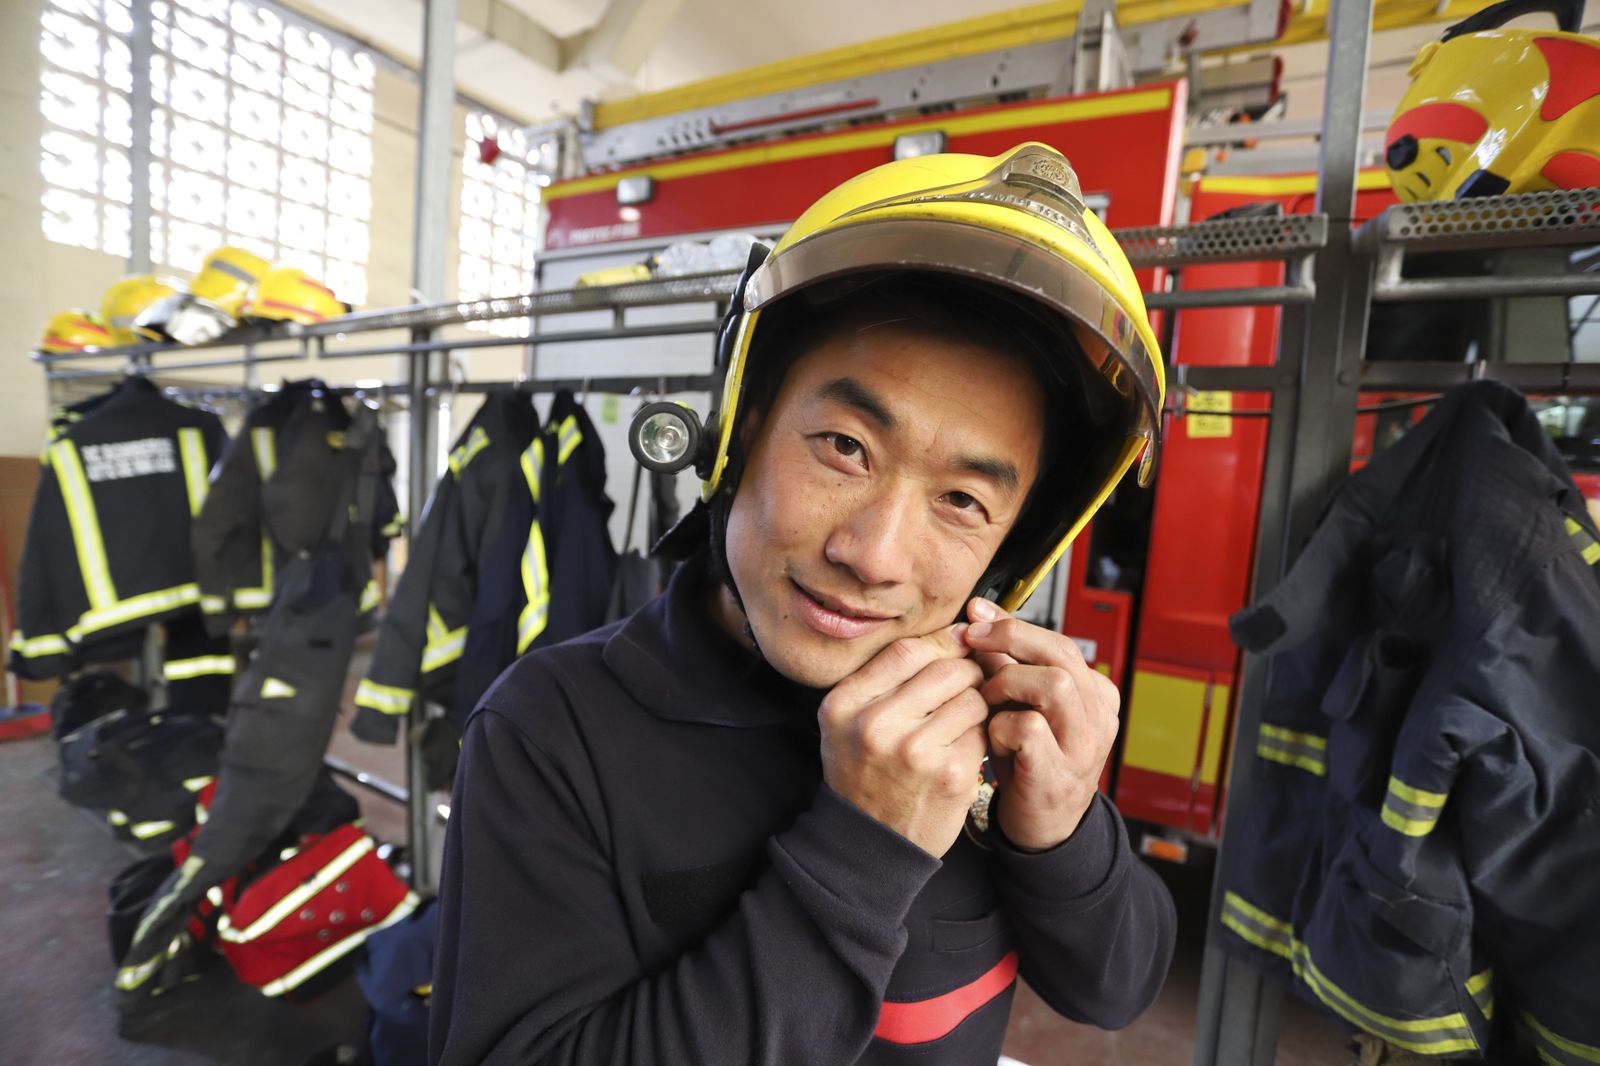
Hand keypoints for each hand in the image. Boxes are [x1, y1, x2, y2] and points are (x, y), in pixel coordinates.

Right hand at [818, 625, 990, 856]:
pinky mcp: (952, 775)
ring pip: (972, 697)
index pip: (907, 649)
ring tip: (961, 719)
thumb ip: (886, 677)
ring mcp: (916, 751)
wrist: (871, 843)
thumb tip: (952, 634)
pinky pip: (983, 731)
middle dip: (966, 670)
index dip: (942, 643)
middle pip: (946, 668)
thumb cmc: (863, 774)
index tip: (956, 646)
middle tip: (968, 682)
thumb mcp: (848, 721)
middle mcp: (876, 725)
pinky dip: (980, 734)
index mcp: (845, 704)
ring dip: (976, 702)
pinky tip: (963, 746)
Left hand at [965, 598, 1119, 850]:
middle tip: (972, 644)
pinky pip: (1030, 729)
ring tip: (986, 700)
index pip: (1058, 641)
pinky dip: (1002, 725)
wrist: (1042, 827)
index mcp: (1094, 693)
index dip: (1013, 624)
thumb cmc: (1027, 760)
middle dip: (1010, 641)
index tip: (975, 616)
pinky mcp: (1058, 774)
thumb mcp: (1017, 704)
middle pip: (1060, 655)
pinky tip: (993, 738)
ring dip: (1008, 684)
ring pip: (1053, 685)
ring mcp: (1083, 747)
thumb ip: (1004, 662)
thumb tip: (978, 613)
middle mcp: (1098, 716)